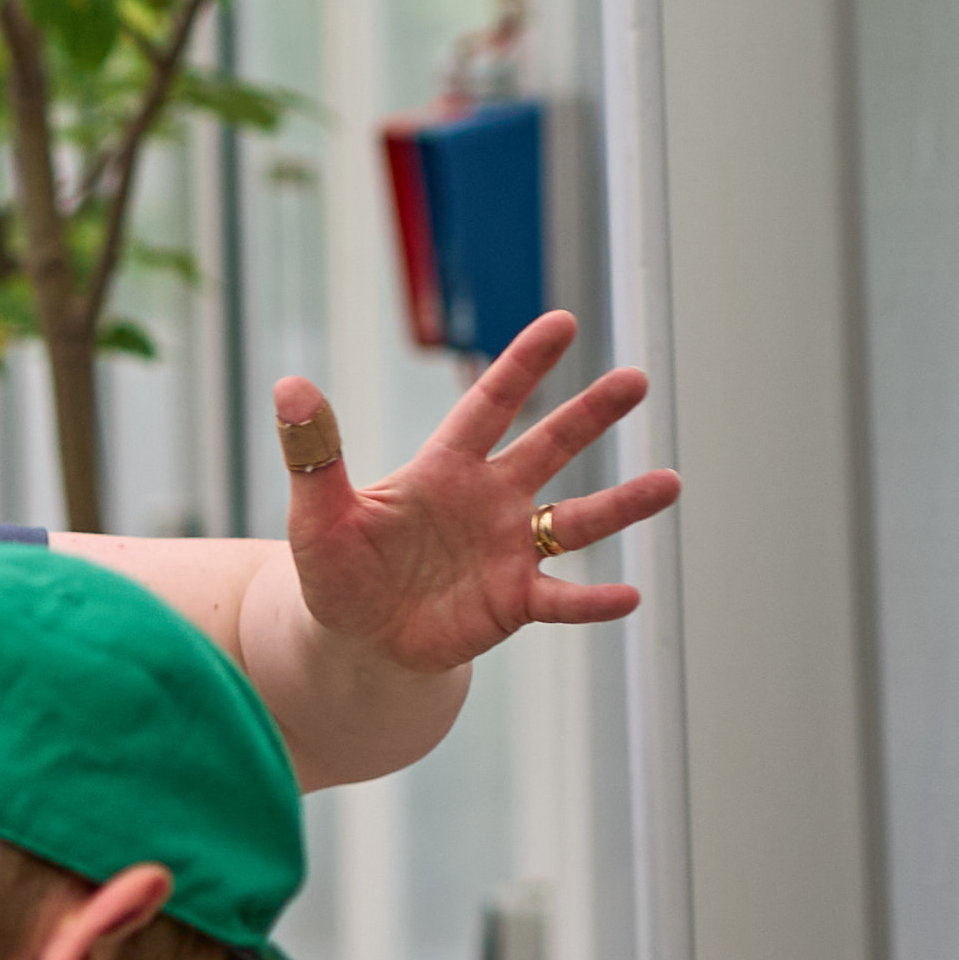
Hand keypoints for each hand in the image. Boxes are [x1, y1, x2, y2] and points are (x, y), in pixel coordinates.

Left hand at [274, 311, 682, 673]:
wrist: (355, 637)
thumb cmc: (338, 567)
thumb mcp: (318, 513)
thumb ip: (314, 453)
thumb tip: (290, 385)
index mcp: (446, 468)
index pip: (489, 405)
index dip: (523, 366)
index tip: (563, 322)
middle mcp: (490, 500)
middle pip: (549, 447)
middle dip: (590, 414)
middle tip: (636, 379)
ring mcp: (509, 551)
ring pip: (576, 520)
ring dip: (622, 503)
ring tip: (669, 483)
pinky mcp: (514, 603)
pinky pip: (562, 599)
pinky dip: (594, 601)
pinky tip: (629, 595)